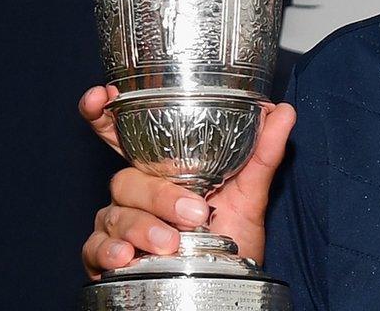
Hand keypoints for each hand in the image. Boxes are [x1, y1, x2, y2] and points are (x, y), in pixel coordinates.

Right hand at [78, 85, 295, 278]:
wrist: (227, 282)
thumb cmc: (230, 236)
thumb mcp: (250, 194)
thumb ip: (263, 153)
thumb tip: (284, 111)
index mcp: (162, 170)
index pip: (123, 134)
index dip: (103, 113)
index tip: (101, 97)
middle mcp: (136, 193)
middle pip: (126, 178)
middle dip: (158, 196)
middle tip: (194, 214)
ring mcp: (118, 223)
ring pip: (115, 214)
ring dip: (143, 228)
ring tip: (171, 243)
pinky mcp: (107, 256)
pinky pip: (95, 248)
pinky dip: (109, 251)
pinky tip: (125, 257)